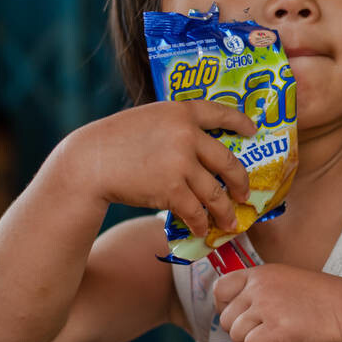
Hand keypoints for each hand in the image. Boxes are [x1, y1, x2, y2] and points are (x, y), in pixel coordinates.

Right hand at [59, 100, 255, 236]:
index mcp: (181, 112)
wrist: (89, 162)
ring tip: (230, 222)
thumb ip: (176, 126)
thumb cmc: (115, 140)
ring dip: (225, 212)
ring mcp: (181, 163)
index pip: (221, 112)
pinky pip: (196, 210)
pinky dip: (201, 223)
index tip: (253, 131)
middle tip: (245, 194)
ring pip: (215, 193)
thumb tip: (201, 145)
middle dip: (241, 183)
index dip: (240, 122)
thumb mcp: (149, 118)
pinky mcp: (171, 189)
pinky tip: (203, 230)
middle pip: (228, 162)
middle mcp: (187, 135)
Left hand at [213, 264, 341, 341]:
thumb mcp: (286, 277)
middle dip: (241, 327)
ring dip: (252, 339)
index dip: (225, 305)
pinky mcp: (276, 329)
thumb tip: (234, 306)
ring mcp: (267, 308)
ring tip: (276, 331)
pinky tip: (283, 338)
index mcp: (261, 273)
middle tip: (263, 327)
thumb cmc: (320, 295)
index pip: (221, 288)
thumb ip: (260, 287)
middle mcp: (260, 288)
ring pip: (236, 334)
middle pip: (226, 317)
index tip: (238, 313)